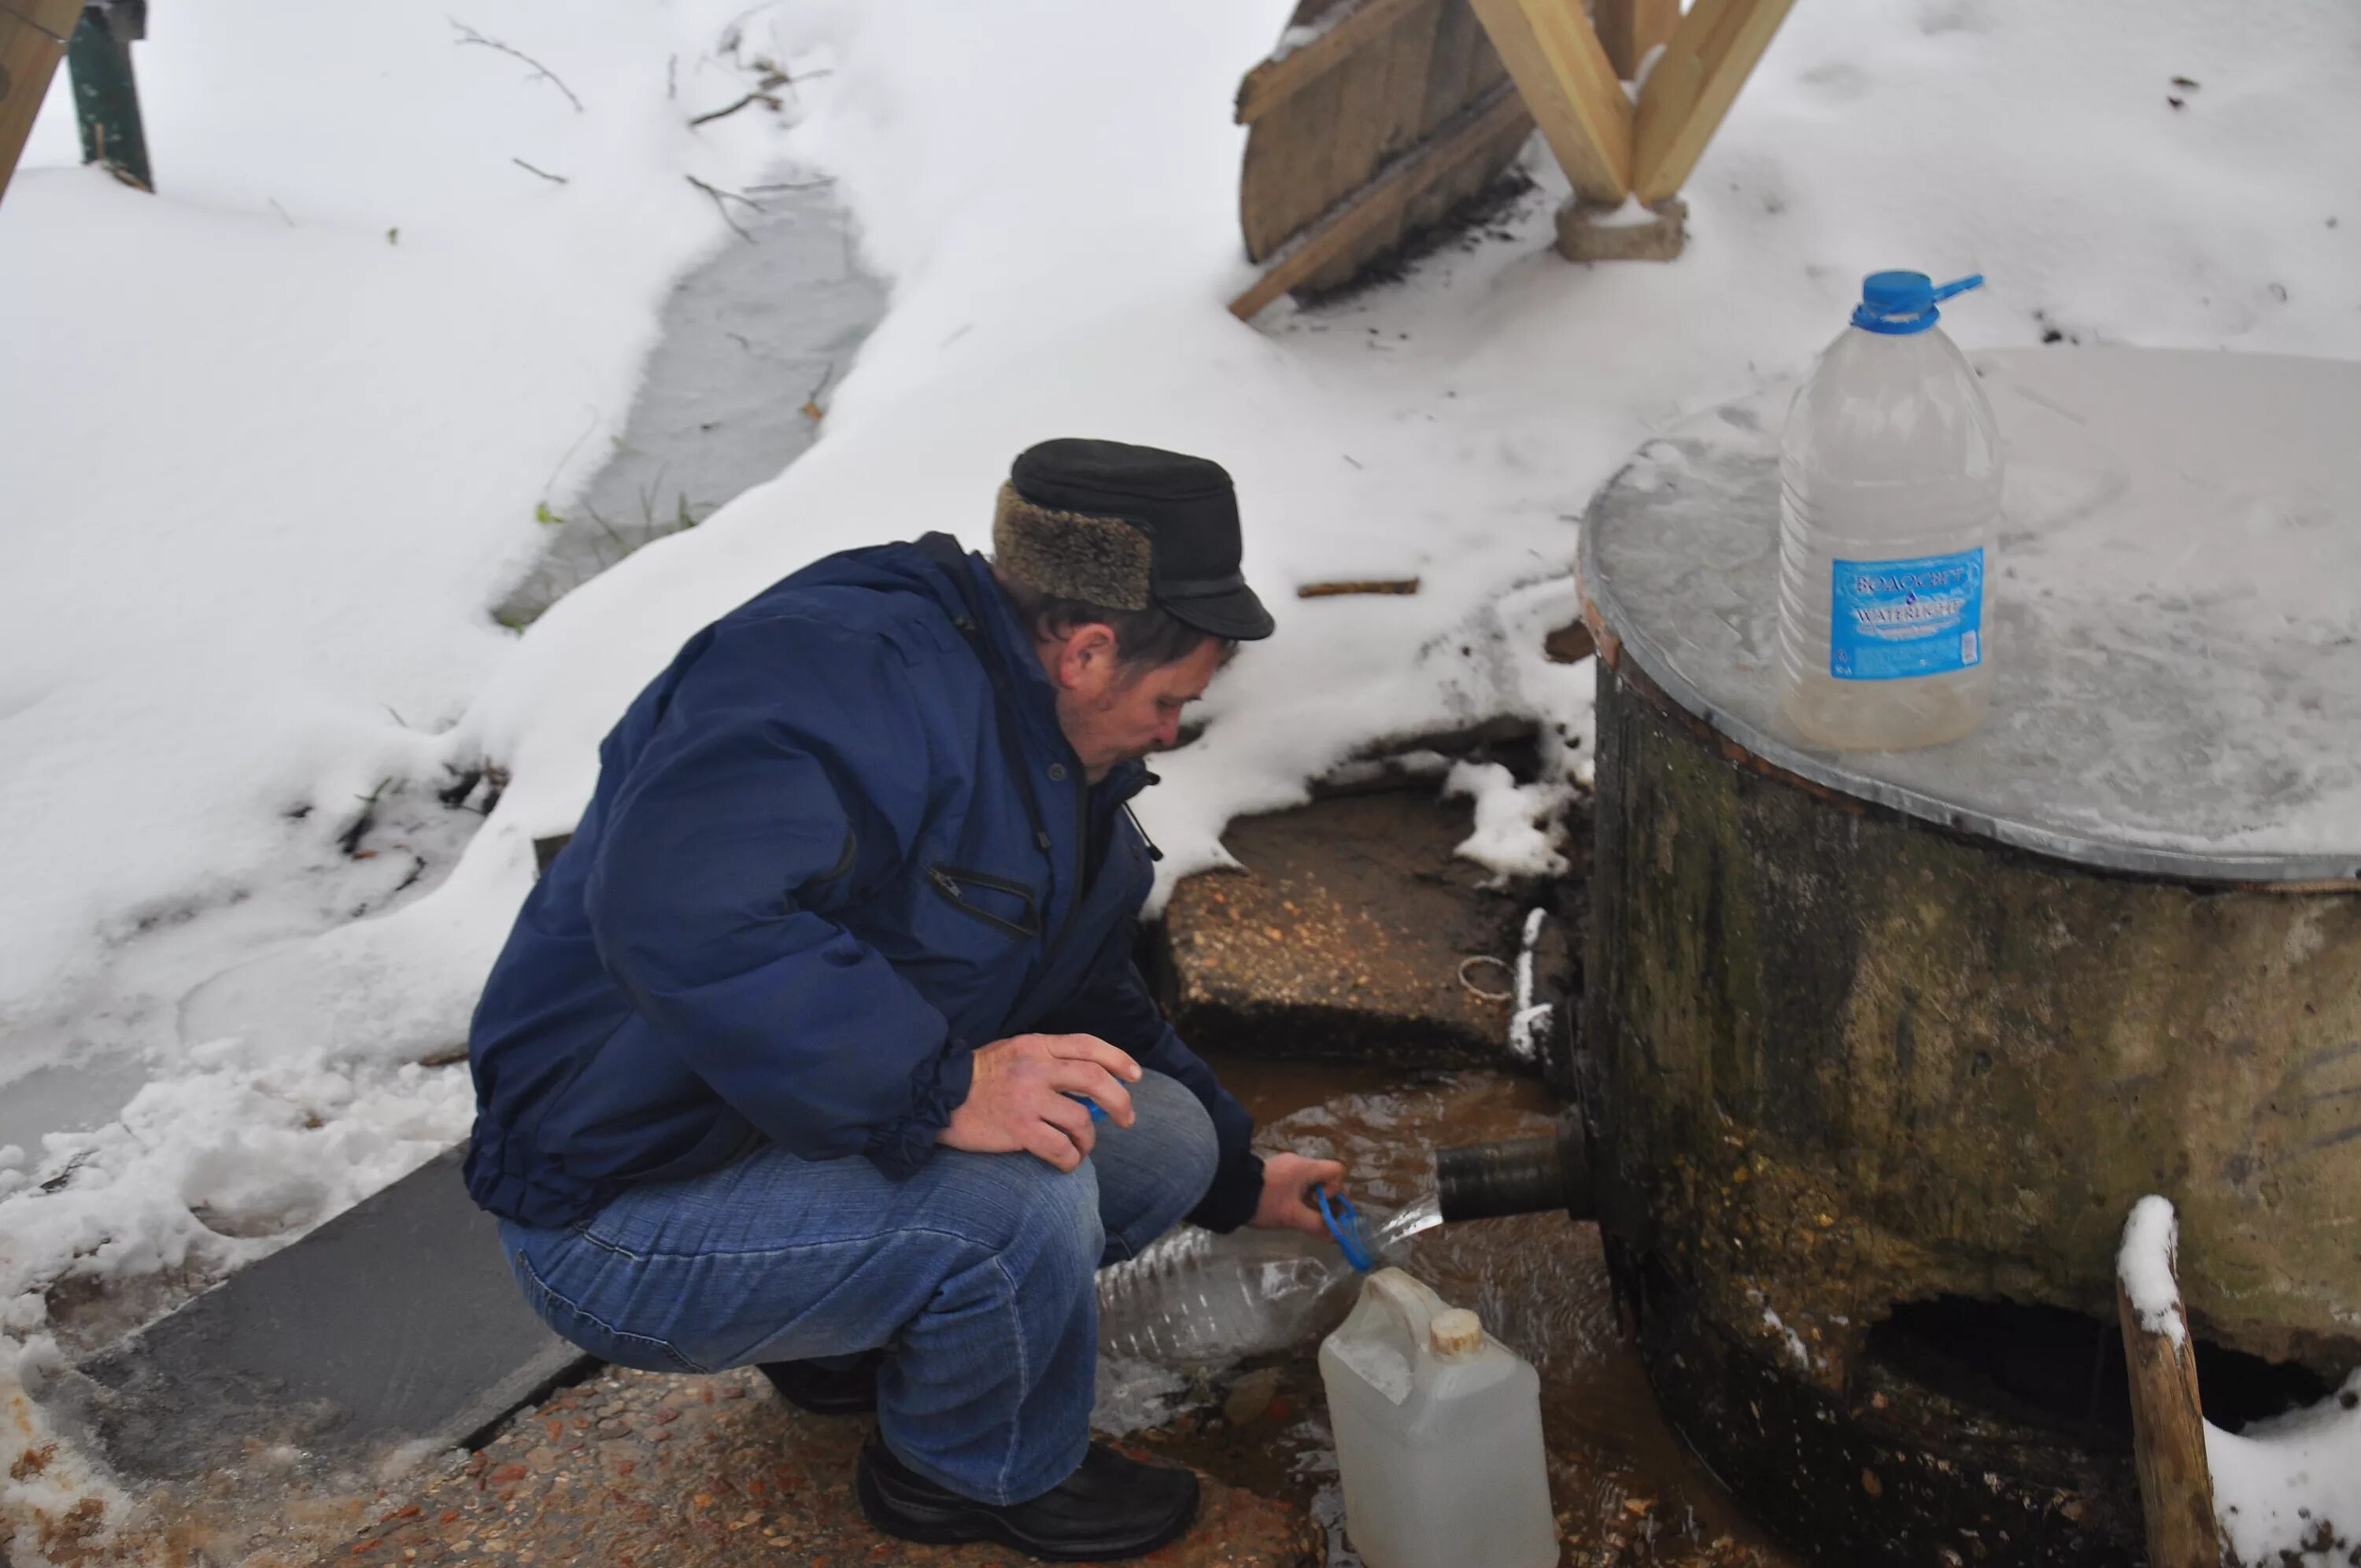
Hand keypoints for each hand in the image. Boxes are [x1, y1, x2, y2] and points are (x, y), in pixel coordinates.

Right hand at [938, 1033, 1140, 1171]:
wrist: (935, 1097)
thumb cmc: (976, 1078)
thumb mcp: (1012, 1052)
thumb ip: (1046, 1061)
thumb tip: (1088, 1085)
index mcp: (1036, 1045)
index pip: (1087, 1046)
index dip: (1118, 1059)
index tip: (1135, 1076)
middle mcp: (1035, 1068)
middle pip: (1095, 1080)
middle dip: (1120, 1101)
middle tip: (1127, 1119)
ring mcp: (1027, 1099)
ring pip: (1081, 1120)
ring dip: (1089, 1138)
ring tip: (1082, 1146)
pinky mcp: (1018, 1129)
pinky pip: (1061, 1148)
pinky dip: (1071, 1159)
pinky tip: (1067, 1162)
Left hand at [1250, 1151, 1348, 1235]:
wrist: (1229, 1190)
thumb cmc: (1265, 1201)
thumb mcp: (1292, 1216)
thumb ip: (1317, 1225)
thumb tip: (1337, 1236)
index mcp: (1306, 1167)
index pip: (1337, 1170)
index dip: (1337, 1189)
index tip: (1324, 1204)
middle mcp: (1298, 1162)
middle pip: (1324, 1177)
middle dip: (1326, 1198)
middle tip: (1322, 1217)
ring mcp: (1285, 1165)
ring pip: (1309, 1181)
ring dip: (1312, 1199)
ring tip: (1304, 1217)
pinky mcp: (1273, 1172)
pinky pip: (1295, 1182)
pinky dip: (1299, 1195)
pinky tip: (1289, 1209)